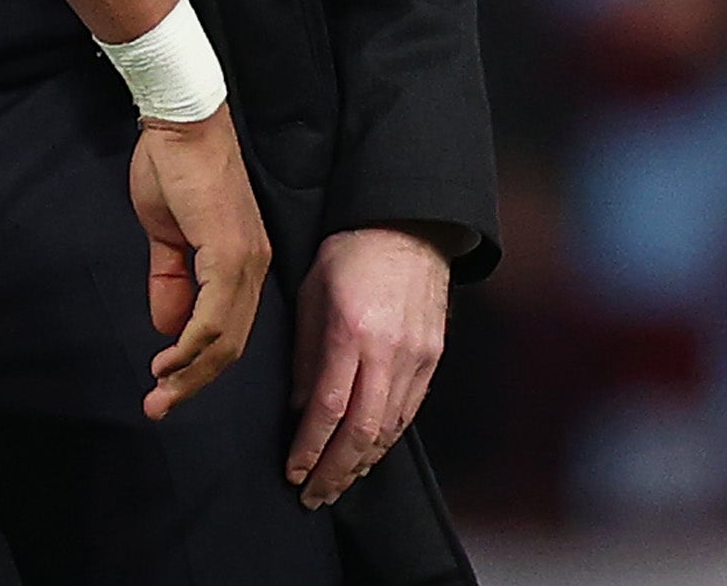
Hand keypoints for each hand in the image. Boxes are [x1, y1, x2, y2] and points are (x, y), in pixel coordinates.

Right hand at [129, 105, 270, 418]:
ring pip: (226, 336)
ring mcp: (243, 260)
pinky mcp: (228, 251)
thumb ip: (168, 279)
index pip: (228, 329)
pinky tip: (172, 357)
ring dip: (192, 370)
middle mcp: (251, 266)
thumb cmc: (171, 165)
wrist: (178, 120)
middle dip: (194, 380)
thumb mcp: (164, 231)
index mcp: (239, 262)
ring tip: (161, 391)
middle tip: (161, 406)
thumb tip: (168, 326)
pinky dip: (193, 342)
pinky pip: (215, 312)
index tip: (166, 385)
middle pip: (231, 343)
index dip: (199, 364)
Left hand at [286, 225, 452, 506]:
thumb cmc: (348, 254)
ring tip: (335, 485)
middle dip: (336, 471)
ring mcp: (417, 359)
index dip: (310, 447)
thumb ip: (305, 353)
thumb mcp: (311, 294)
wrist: (406, 229)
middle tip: (312, 496)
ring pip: (390, 430)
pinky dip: (385, 442)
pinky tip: (366, 457)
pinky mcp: (433, 360)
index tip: (293, 472)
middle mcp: (389, 353)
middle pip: (363, 431)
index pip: (329, 407)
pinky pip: (408, 413)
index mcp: (352, 332)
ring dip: (361, 464)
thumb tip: (297, 407)